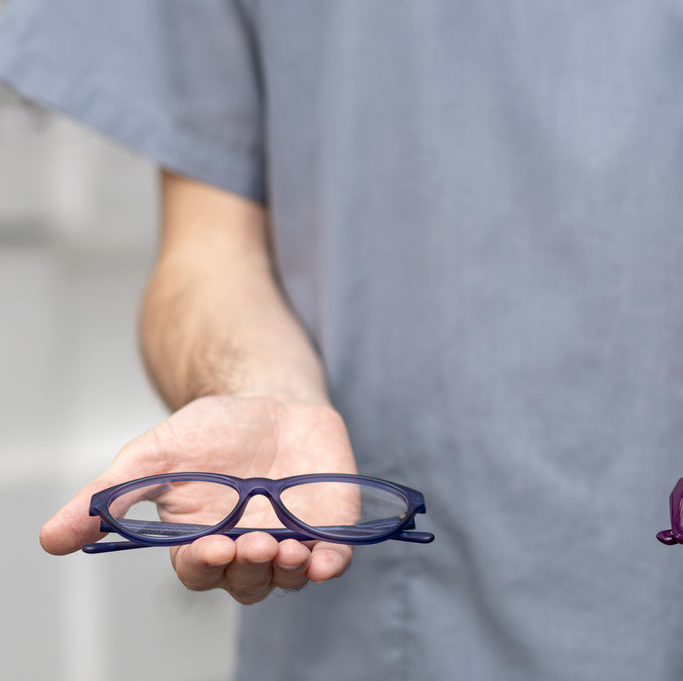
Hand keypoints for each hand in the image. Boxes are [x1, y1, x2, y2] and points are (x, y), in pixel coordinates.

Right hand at [40, 395, 357, 603]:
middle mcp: (246, 548)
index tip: (211, 545)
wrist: (270, 400)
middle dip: (249, 567)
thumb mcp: (154, 455)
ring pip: (288, 577)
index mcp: (201, 540)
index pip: (199, 570)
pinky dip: (331, 563)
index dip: (205, 564)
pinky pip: (333, 558)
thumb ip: (109, 495)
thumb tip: (50, 539)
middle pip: (246, 581)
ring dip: (287, 569)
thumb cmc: (209, 432)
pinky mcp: (329, 526)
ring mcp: (291, 539)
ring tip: (286, 545)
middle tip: (254, 542)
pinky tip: (325, 558)